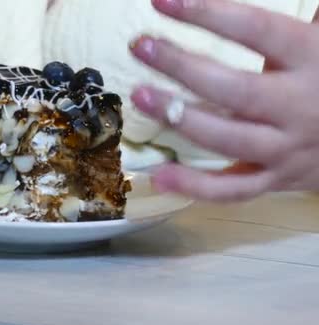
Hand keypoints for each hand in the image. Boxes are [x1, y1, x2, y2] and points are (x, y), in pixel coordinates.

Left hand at [129, 0, 318, 200]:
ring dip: (180, 119)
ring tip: (139, 96)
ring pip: (228, 140)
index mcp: (313, 59)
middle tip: (140, 47)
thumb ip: (291, 19)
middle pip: (235, 89)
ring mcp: (287, 149)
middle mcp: (300, 107)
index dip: (208, 14)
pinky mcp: (275, 180)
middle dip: (182, 67)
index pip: (256, 30)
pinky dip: (195, 188)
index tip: (161, 2)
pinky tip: (159, 176)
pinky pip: (233, 190)